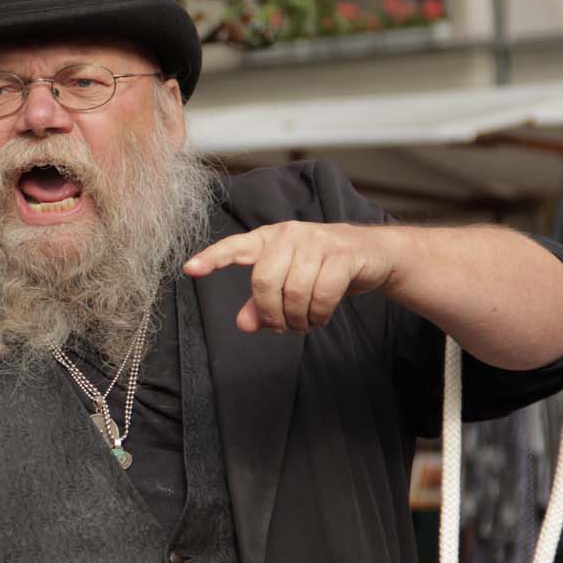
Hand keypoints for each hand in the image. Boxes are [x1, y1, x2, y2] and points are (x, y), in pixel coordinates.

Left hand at [183, 221, 397, 334]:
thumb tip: (245, 325)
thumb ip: (262, 303)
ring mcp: (317, 242)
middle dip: (270, 313)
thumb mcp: (289, 282)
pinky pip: (322, 294)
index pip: (235, 247)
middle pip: (264, 281)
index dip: (212, 258)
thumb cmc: (322, 268)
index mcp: (269, 238)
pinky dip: (319, 315)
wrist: (373, 254)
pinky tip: (320, 318)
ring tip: (303, 324)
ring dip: (297, 318)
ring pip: (294, 291)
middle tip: (280, 328)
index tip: (190, 269)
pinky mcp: (342, 254)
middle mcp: (289, 234)